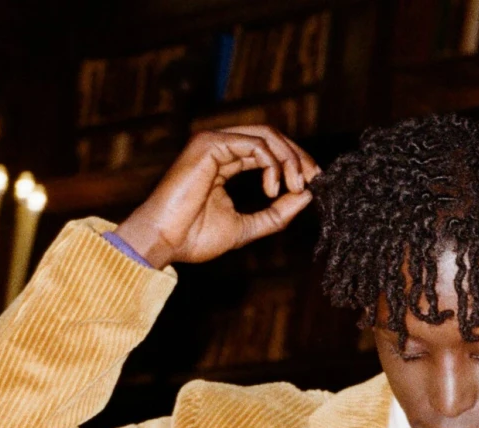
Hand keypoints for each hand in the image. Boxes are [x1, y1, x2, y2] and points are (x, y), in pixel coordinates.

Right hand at [115, 127, 318, 268]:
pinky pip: (254, 144)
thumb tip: (306, 196)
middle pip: (271, 136)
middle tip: (313, 180)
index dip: (294, 163)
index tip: (312, 184)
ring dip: (288, 161)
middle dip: (298, 156)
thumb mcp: (247, 227)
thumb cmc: (195, 237)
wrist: (164, 241)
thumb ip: (276, 213)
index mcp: (226, 161)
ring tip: (294, 187)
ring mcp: (214, 142)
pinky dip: (272, 164)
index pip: (267, 150)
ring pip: (266, 136)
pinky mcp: (210, 144)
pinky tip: (273, 189)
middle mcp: (220, 146)